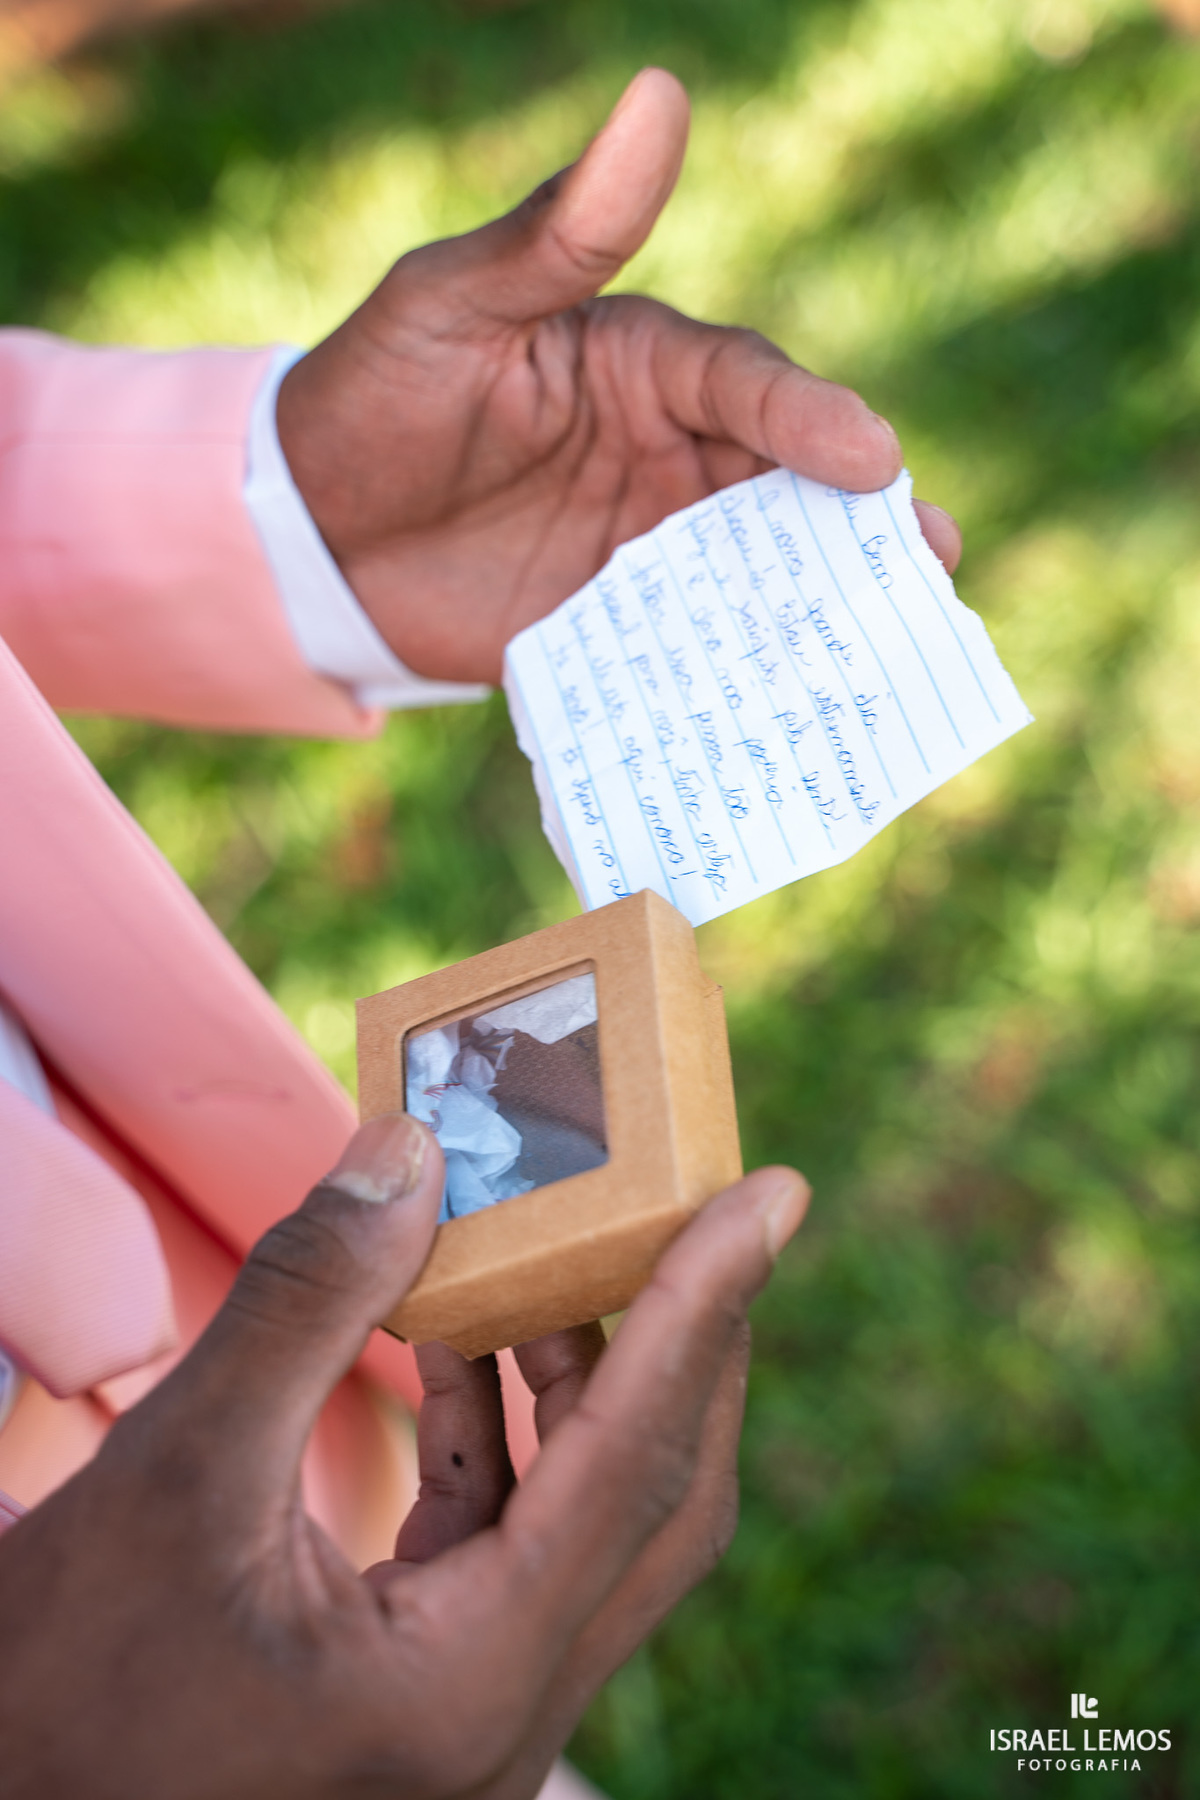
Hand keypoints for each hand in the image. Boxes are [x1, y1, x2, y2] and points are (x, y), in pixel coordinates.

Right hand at [0, 1112, 808, 1799]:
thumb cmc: (62, 1688)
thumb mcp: (177, 1476)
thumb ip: (307, 1306)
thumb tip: (411, 1153)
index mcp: (470, 1682)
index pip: (639, 1463)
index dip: (709, 1308)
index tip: (770, 1194)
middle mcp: (502, 1709)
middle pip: (654, 1497)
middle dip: (681, 1336)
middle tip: (704, 1203)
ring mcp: (468, 1703)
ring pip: (585, 1512)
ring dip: (580, 1370)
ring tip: (563, 1237)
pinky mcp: (421, 1678)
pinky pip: (505, 1531)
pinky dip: (500, 1421)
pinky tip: (460, 1329)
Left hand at [278, 68, 960, 686]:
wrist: (307, 538)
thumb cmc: (376, 395)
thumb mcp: (455, 305)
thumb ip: (559, 232)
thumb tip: (658, 90)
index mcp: (644, 366)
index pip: (744, 381)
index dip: (807, 417)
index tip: (868, 456)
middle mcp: (666, 455)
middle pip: (782, 483)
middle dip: (858, 520)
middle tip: (929, 556)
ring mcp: (648, 549)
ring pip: (757, 571)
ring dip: (824, 603)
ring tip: (896, 641)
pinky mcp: (619, 630)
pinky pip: (695, 651)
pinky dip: (744, 675)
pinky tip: (794, 709)